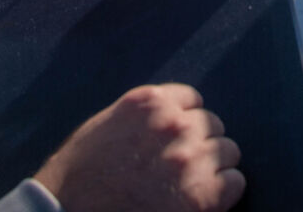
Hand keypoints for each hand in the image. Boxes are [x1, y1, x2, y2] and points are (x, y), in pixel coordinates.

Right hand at [33, 83, 245, 211]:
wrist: (68, 209)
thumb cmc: (82, 173)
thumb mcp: (109, 122)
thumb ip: (146, 114)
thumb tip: (178, 114)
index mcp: (151, 103)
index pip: (193, 101)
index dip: (184, 122)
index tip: (173, 140)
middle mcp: (174, 125)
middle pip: (212, 125)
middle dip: (200, 143)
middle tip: (179, 166)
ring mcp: (189, 159)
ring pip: (228, 151)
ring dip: (214, 166)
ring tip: (189, 183)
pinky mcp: (201, 194)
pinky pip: (235, 182)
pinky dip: (223, 191)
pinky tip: (201, 199)